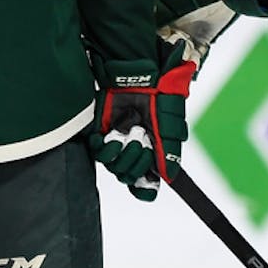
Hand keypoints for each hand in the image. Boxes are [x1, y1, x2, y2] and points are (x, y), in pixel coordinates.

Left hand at [89, 39, 196, 200]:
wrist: (141, 78)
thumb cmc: (159, 100)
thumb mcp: (169, 128)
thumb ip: (169, 154)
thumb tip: (169, 177)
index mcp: (152, 153)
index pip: (145, 184)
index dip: (144, 189)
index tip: (145, 184)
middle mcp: (134, 152)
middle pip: (129, 177)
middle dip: (136, 164)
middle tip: (142, 142)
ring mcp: (117, 143)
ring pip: (114, 168)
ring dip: (122, 155)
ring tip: (129, 136)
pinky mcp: (102, 133)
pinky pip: (99, 153)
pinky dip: (104, 148)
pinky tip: (110, 137)